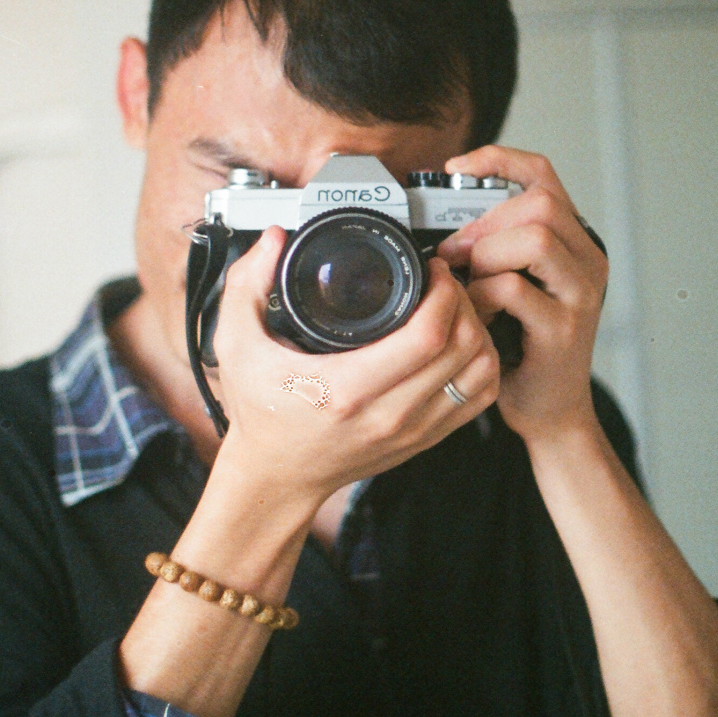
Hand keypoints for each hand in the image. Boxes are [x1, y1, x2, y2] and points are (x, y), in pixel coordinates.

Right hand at [209, 226, 499, 510]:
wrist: (276, 477)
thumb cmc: (261, 414)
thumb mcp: (236, 345)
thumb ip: (247, 285)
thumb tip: (273, 239)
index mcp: (347, 389)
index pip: (426, 336)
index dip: (442, 292)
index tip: (431, 269)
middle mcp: (388, 414)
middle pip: (463, 347)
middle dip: (463, 300)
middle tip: (443, 281)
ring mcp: (412, 430)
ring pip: (480, 372)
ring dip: (478, 331)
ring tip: (454, 310)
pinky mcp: (426, 439)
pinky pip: (479, 397)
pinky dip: (481, 364)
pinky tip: (460, 344)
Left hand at [435, 146, 607, 444]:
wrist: (547, 410)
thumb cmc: (519, 346)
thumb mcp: (507, 285)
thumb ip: (492, 249)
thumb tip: (441, 223)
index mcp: (572, 242)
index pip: (543, 175)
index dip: (498, 160)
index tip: (455, 168)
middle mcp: (587, 261)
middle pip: (541, 202)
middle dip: (486, 221)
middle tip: (456, 252)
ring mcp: (580, 294)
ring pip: (535, 237)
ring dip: (487, 254)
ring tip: (468, 282)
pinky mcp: (563, 329)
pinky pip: (515, 288)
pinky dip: (483, 295)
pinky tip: (476, 313)